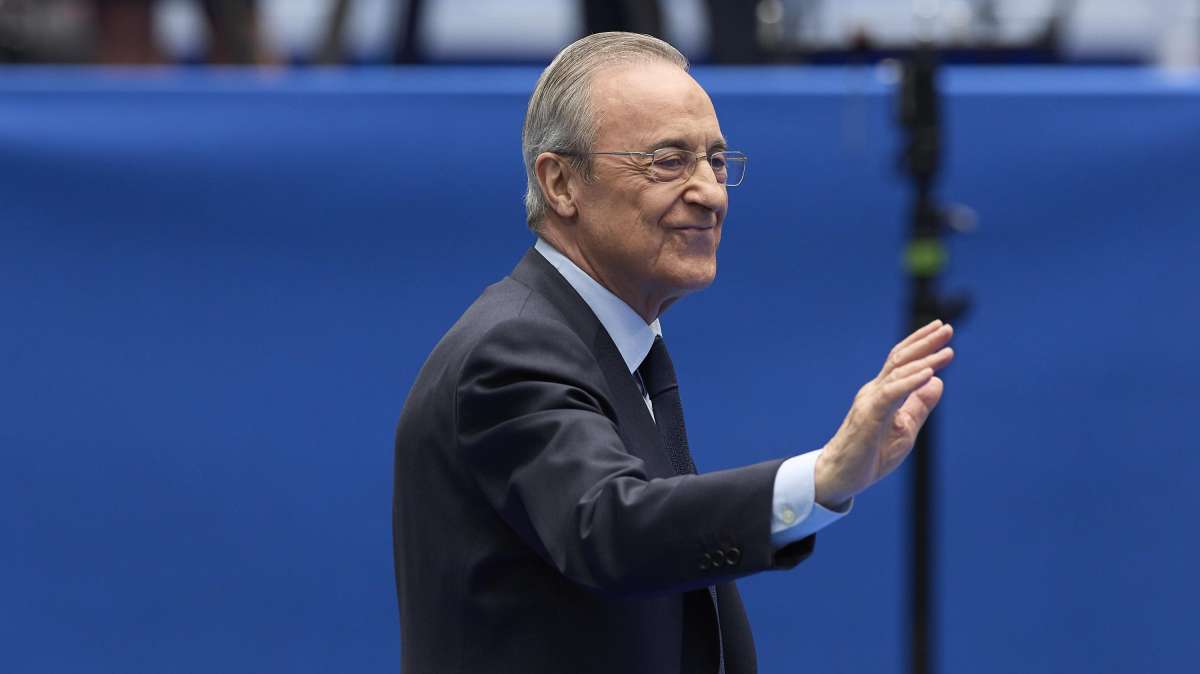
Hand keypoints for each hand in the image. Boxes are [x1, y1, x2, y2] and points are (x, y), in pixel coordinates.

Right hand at [814, 320, 954, 507]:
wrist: (840, 476)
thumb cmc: (869, 455)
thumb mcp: (904, 430)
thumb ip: (919, 406)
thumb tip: (938, 382)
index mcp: (883, 394)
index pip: (902, 362)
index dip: (921, 345)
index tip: (942, 332)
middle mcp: (874, 391)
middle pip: (900, 359)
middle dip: (925, 342)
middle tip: (947, 327)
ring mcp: (870, 401)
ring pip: (898, 372)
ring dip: (924, 358)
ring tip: (946, 349)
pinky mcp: (868, 416)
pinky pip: (892, 394)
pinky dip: (911, 382)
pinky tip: (929, 373)